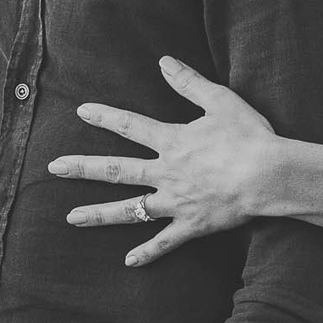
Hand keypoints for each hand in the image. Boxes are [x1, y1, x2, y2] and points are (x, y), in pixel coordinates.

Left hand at [48, 56, 284, 266]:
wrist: (268, 175)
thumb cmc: (249, 136)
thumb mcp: (220, 101)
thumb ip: (189, 82)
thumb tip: (163, 61)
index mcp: (172, 141)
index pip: (130, 126)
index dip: (105, 117)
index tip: (81, 112)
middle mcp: (166, 172)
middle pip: (116, 170)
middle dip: (83, 168)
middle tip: (54, 168)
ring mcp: (176, 201)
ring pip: (130, 209)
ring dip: (99, 214)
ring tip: (72, 218)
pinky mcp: (191, 224)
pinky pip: (165, 241)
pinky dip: (148, 252)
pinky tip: (129, 261)